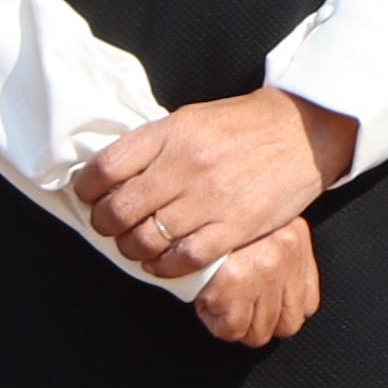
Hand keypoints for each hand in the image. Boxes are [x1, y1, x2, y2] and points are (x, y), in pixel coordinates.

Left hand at [76, 90, 353, 278]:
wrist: (301, 131)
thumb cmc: (241, 126)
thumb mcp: (190, 120)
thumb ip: (153, 146)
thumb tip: (112, 175)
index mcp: (169, 133)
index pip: (106, 167)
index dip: (86, 189)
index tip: (87, 196)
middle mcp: (185, 165)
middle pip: (119, 210)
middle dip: (105, 225)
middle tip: (109, 226)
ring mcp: (209, 198)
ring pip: (146, 240)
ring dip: (131, 249)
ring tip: (135, 246)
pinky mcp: (234, 226)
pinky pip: (184, 259)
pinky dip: (164, 267)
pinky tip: (162, 262)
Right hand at [193, 220, 321, 345]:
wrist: (185, 203)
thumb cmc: (217, 215)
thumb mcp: (261, 224)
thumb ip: (275, 254)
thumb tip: (278, 296)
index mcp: (294, 240)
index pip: (308, 303)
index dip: (283, 311)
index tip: (265, 308)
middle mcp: (283, 256)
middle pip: (288, 324)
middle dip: (262, 323)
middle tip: (241, 309)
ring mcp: (260, 272)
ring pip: (259, 333)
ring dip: (239, 325)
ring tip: (223, 304)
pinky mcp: (231, 286)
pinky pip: (231, 330)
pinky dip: (217, 324)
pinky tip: (208, 302)